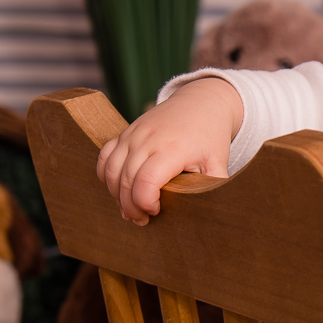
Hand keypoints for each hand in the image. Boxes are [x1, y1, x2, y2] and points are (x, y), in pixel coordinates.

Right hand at [96, 76, 242, 224]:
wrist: (200, 102)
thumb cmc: (210, 135)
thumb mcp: (218, 162)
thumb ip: (214, 186)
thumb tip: (213, 212)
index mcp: (171, 149)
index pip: (146, 181)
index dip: (145, 202)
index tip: (156, 211)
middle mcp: (146, 140)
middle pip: (125, 180)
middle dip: (130, 206)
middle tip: (141, 220)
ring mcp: (132, 135)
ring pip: (111, 170)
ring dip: (116, 195)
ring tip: (129, 210)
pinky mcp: (125, 132)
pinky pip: (104, 157)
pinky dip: (106, 176)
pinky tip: (117, 190)